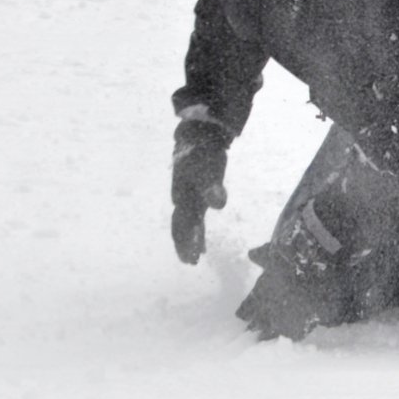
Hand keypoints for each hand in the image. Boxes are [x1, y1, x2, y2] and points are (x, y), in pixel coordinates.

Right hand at [170, 121, 228, 263]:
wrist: (199, 136)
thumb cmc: (203, 154)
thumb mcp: (209, 170)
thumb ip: (213, 187)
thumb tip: (218, 203)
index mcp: (183, 196)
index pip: (184, 223)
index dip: (188, 239)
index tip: (195, 256)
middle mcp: (182, 200)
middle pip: (180, 226)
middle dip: (184, 244)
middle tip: (190, 262)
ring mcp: (187, 198)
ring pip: (184, 224)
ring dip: (188, 240)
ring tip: (194, 259)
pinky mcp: (195, 195)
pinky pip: (192, 218)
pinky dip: (195, 231)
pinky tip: (201, 242)